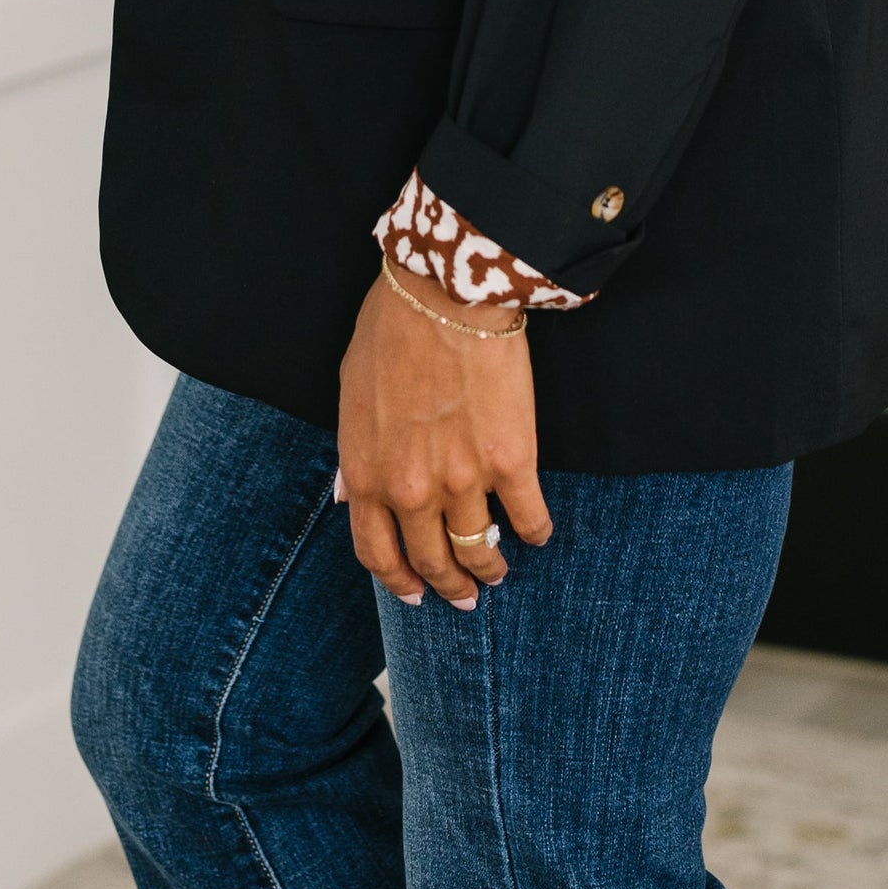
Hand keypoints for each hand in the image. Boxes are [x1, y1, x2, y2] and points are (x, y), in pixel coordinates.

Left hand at [337, 269, 552, 607]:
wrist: (445, 294)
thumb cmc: (391, 330)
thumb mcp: (351, 394)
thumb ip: (354, 454)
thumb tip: (351, 495)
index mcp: (368, 474)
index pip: (377, 553)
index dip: (398, 580)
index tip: (415, 592)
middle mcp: (412, 490)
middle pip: (431, 561)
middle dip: (448, 586)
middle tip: (463, 595)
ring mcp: (464, 481)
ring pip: (478, 549)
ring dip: (489, 568)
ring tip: (498, 571)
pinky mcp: (512, 461)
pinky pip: (529, 516)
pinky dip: (535, 531)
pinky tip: (537, 534)